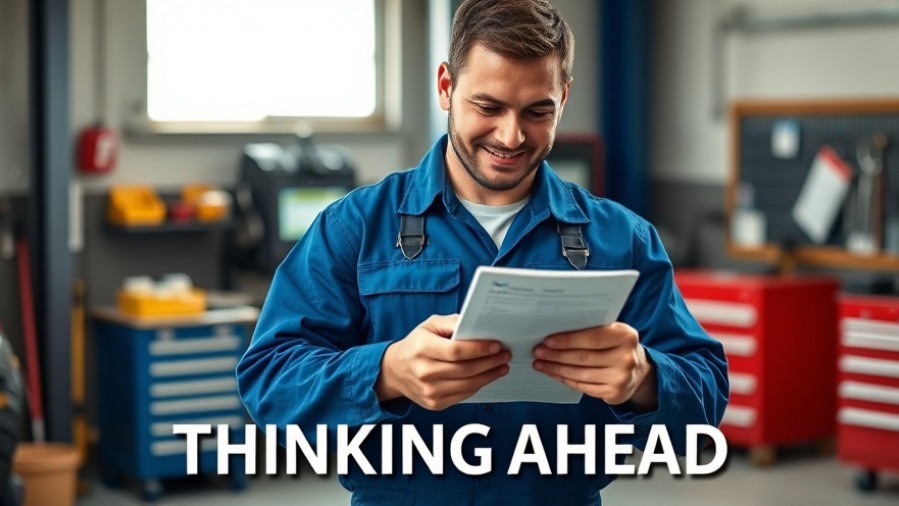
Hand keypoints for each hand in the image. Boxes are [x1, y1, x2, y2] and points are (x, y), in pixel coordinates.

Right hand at [376, 314, 510, 409]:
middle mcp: (424, 372)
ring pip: (467, 385)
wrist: (396, 371)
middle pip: (465, 369)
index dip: (479, 349)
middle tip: (505, 354)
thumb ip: (452, 322)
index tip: (496, 345)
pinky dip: (478, 386)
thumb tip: (477, 325)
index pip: (455, 351)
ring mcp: (429, 391)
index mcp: (422, 349)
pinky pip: (463, 395)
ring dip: (489, 376)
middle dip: (489, 362)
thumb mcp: (429, 325)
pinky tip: (487, 376)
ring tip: (501, 366)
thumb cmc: (417, 344)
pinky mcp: (435, 404)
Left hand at [532, 322, 656, 409]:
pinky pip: (583, 386)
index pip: (592, 338)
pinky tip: (554, 374)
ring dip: (556, 369)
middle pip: (583, 358)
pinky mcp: (614, 393)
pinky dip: (565, 380)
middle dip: (556, 355)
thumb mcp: (613, 332)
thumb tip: (556, 333)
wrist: (639, 371)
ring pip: (580, 374)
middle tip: (538, 352)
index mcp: (625, 336)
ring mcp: (621, 378)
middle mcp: (626, 358)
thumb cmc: (618, 346)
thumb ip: (592, 330)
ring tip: (540, 364)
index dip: (568, 340)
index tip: (548, 341)